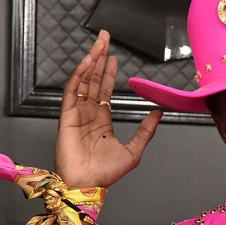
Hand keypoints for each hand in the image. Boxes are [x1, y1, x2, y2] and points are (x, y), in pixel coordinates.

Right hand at [55, 30, 161, 187]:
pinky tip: (87, 63)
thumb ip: (146, 131)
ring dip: (90, 62)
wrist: (88, 185)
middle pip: (93, 81)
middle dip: (99, 59)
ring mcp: (77, 114)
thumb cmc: (106, 174)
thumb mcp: (134, 150)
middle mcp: (88, 115)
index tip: (114, 59)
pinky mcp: (67, 117)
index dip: (108, 74)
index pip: (104, 91)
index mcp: (102, 122)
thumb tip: (158, 113)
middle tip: (105, 40)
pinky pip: (72, 92)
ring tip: (99, 45)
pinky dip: (78, 76)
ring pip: (83, 82)